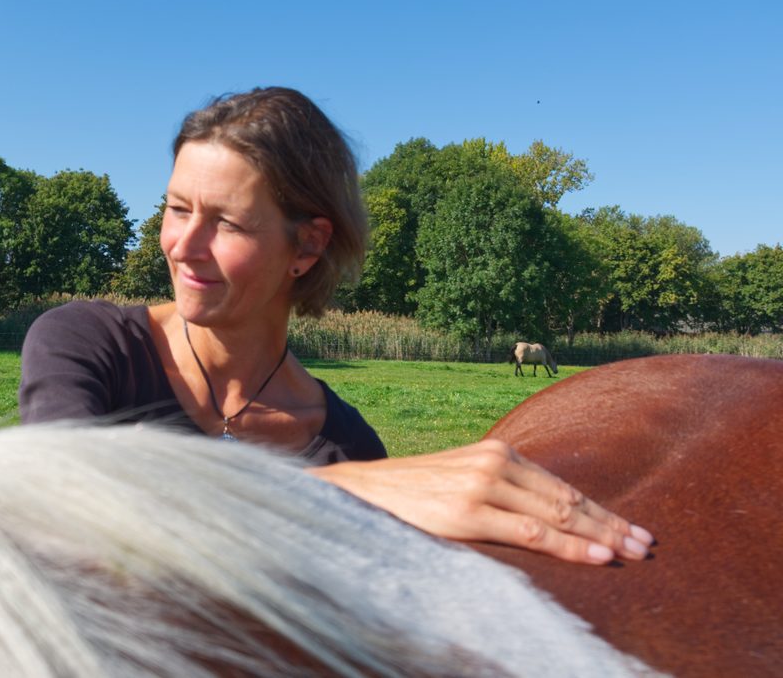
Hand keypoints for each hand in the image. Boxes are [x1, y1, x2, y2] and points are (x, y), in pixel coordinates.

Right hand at [307, 439, 652, 564]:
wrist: (362, 490)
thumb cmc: (414, 493)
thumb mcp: (462, 480)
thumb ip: (499, 489)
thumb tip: (540, 517)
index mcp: (498, 452)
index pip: (561, 486)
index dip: (600, 510)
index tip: (631, 529)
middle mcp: (496, 462)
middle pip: (568, 498)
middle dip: (611, 523)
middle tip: (646, 544)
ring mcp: (483, 485)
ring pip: (557, 514)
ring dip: (600, 536)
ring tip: (632, 553)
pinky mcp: (467, 511)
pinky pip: (529, 532)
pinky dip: (567, 545)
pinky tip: (594, 556)